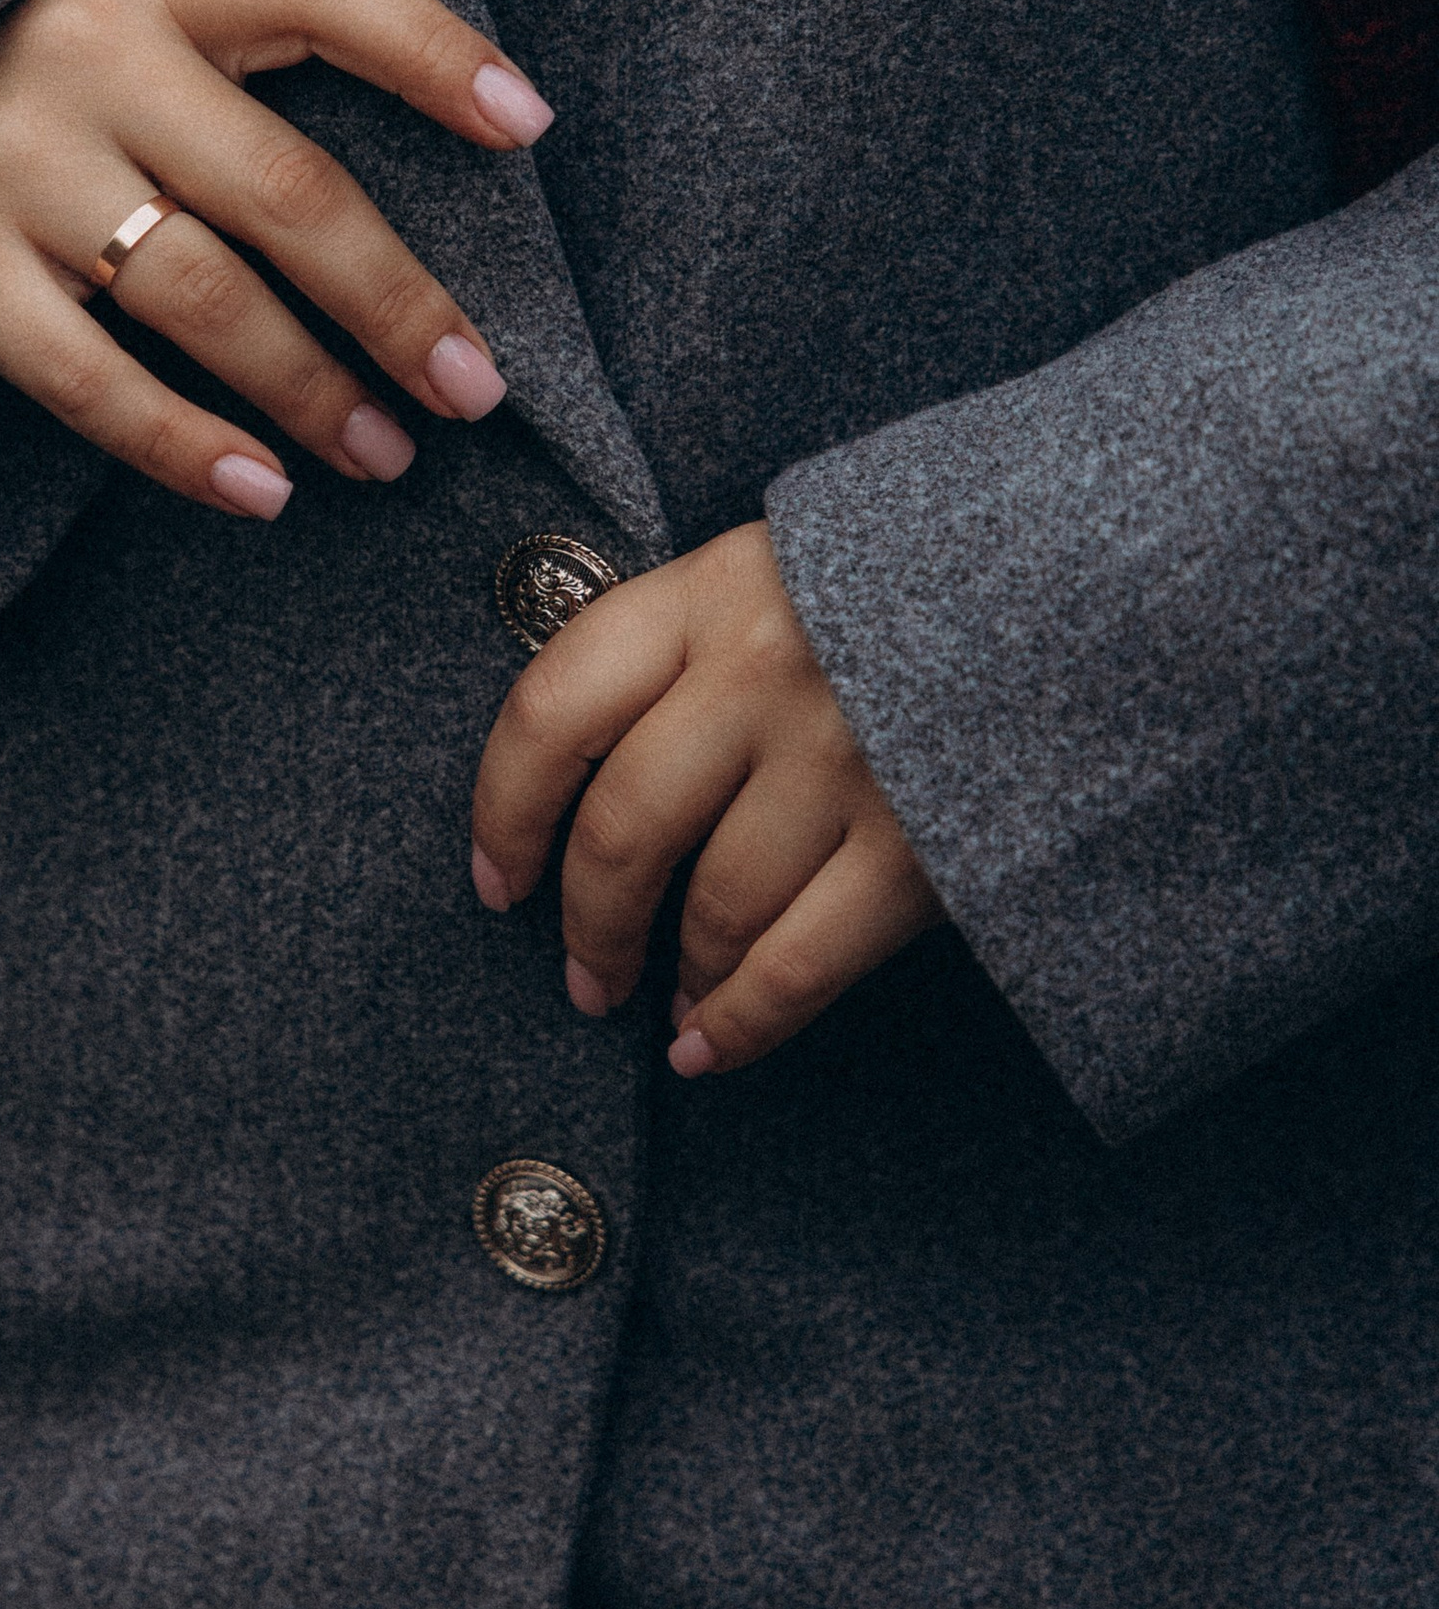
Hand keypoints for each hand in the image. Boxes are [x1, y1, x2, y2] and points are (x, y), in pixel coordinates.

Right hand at [0, 0, 554, 516]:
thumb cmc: (35, 74)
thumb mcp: (133, 13)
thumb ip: (252, 56)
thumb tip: (461, 156)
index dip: (433, 49)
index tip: (528, 123)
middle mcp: (88, 61)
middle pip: (287, 190)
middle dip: (398, 304)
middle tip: (474, 388)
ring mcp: (14, 170)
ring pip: (205, 298)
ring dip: (313, 391)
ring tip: (384, 452)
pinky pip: (93, 384)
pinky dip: (187, 446)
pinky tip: (262, 489)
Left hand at [469, 522, 940, 1073]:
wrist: (1113, 578)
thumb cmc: (929, 578)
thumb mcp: (795, 563)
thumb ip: (698, 641)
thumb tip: (591, 772)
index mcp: (718, 589)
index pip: (553, 708)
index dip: (504, 810)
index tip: (496, 877)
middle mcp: (766, 671)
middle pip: (622, 828)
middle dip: (586, 924)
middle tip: (582, 976)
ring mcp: (848, 758)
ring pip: (710, 904)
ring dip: (673, 975)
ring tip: (665, 1001)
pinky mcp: (925, 842)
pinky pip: (798, 961)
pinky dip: (741, 1021)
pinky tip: (707, 1045)